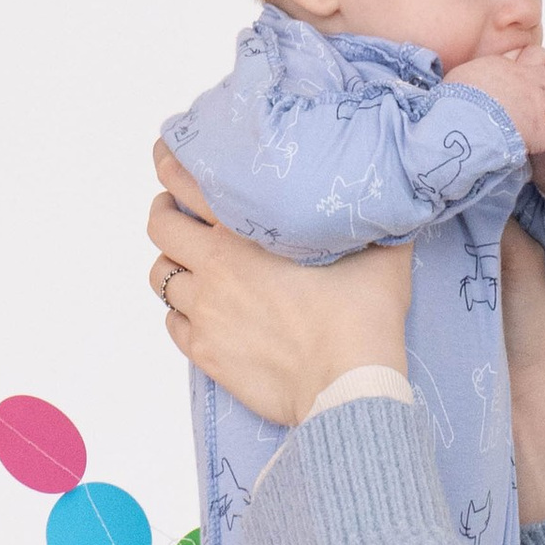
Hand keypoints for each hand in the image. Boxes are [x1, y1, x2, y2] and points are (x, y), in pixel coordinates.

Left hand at [147, 141, 411, 425]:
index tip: (168, 159)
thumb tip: (384, 203)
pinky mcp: (206, 351)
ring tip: (191, 266)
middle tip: (178, 213)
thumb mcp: (380, 256)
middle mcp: (217, 267)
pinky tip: (204, 313)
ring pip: (162, 277)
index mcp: (248, 232)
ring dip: (173, 266)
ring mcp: (206, 312)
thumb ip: (368, 223)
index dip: (171, 165)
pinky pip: (173, 324)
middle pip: (161, 227)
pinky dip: (182, 314)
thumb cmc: (363, 321)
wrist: (348, 386)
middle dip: (166, 215)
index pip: (188, 183)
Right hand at [449, 49, 544, 203]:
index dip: (544, 66)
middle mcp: (526, 81)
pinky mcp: (538, 132)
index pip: (535, 57)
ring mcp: (535, 105)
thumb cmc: (448, 99)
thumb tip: (470, 81)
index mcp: (507, 67)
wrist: (452, 116)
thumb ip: (474, 77)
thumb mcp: (460, 76)